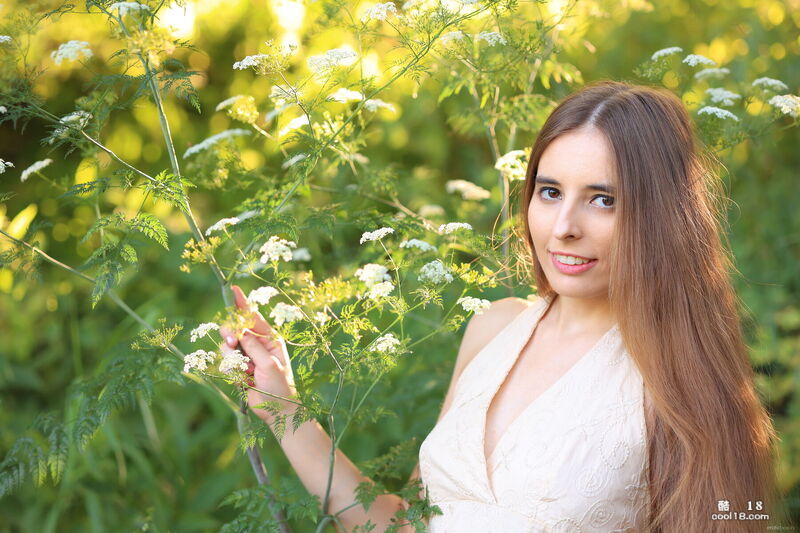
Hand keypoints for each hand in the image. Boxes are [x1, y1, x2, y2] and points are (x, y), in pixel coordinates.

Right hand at [219, 285, 297, 424]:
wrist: (277, 411)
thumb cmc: (279, 386)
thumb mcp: (269, 364)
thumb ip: (253, 346)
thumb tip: (241, 331)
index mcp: (270, 340)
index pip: (253, 318)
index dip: (242, 304)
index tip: (233, 291)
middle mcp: (257, 345)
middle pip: (235, 331)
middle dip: (230, 337)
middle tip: (231, 345)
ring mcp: (247, 357)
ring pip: (227, 348)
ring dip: (233, 360)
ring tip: (246, 372)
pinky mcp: (239, 370)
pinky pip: (226, 363)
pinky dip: (232, 372)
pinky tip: (244, 381)